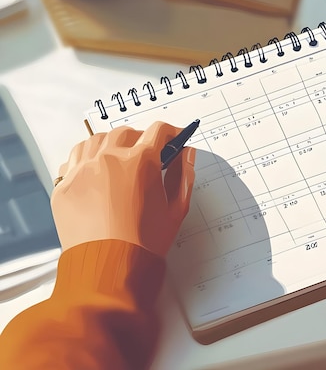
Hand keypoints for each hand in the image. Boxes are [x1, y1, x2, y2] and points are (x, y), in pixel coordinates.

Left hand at [51, 122, 195, 256]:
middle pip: (126, 133)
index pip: (158, 130)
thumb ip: (184, 175)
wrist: (109, 269)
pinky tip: (95, 170)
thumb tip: (186, 154)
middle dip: (140, 138)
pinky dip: (86, 158)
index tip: (174, 138)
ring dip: (111, 144)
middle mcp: (110, 158)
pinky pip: (73, 159)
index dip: (171, 132)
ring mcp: (84, 170)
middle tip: (147, 153)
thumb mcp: (176, 208)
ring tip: (118, 158)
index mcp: (141, 161)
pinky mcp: (65, 186)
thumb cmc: (144, 242)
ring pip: (96, 140)